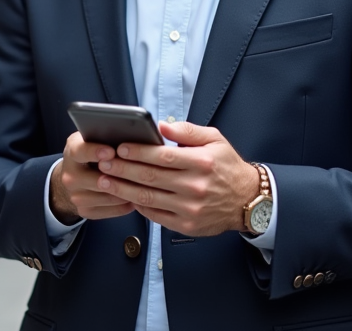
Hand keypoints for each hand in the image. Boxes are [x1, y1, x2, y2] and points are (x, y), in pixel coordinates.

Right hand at [49, 132, 134, 224]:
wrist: (74, 175)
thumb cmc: (91, 151)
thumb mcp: (93, 137)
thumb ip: (106, 134)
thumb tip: (131, 131)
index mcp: (72, 152)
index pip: (80, 151)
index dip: (96, 151)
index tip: (111, 151)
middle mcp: (70, 176)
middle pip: (97, 180)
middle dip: (119, 176)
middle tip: (139, 171)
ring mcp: (76, 196)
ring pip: (108, 197)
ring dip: (127, 191)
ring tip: (143, 183)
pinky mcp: (84, 211)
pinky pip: (111, 210)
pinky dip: (126, 204)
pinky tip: (136, 195)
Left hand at [97, 122, 259, 236]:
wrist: (247, 200)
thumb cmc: (227, 166)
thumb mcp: (215, 139)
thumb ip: (188, 131)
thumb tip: (163, 126)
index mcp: (202, 162)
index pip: (162, 156)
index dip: (138, 152)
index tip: (119, 147)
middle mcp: (195, 186)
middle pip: (150, 177)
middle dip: (122, 169)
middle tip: (104, 163)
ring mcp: (190, 208)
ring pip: (148, 198)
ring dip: (122, 189)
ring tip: (105, 181)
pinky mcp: (186, 224)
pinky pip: (155, 216)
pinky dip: (138, 206)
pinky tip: (125, 197)